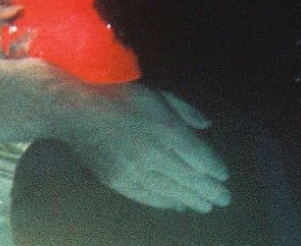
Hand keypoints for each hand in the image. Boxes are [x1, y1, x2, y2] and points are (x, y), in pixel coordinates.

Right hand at [58, 84, 230, 212]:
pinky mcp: (118, 180)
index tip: (224, 176)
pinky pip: (147, 196)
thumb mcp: (158, 93)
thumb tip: (207, 126)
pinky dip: (165, 203)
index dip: (214, 168)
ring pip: (170, 191)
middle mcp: (153, 153)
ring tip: (205, 206)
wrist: (76, 108)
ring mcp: (134, 169)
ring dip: (190, 200)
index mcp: (166, 128)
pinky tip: (177, 206)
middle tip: (223, 200)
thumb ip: (185, 110)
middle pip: (189, 178)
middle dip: (209, 190)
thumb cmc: (120, 94)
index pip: (199, 156)